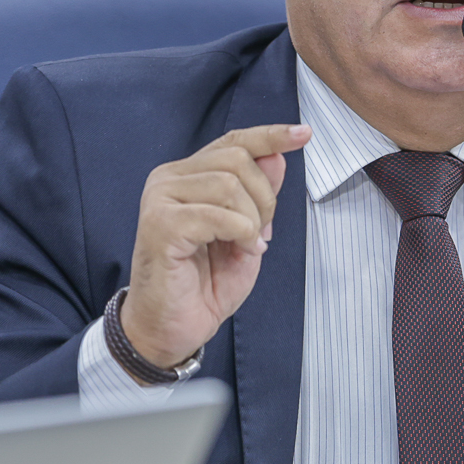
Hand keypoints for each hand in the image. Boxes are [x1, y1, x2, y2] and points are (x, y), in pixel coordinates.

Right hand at [120, 123, 310, 373]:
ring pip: (230, 184)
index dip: (270, 136)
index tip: (303, 133)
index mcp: (187, 176)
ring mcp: (160, 200)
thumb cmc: (203, 285)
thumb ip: (260, 196)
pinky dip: (242, 235)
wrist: (171, 329)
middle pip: (238, 159)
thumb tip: (276, 157)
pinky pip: (220, 215)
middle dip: (265, 198)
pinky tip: (240, 252)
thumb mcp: (247, 234)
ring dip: (252, 220)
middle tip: (261, 233)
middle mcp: (168, 180)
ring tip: (247, 246)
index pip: (233, 142)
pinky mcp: (160, 225)